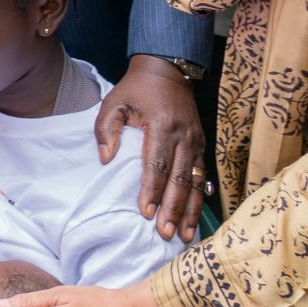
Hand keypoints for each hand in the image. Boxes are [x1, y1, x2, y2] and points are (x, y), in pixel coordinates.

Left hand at [96, 56, 205, 240]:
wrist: (168, 71)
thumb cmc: (136, 89)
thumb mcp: (114, 101)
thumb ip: (106, 128)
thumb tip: (105, 158)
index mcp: (162, 126)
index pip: (157, 164)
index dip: (151, 190)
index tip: (145, 213)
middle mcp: (183, 137)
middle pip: (179, 179)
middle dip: (172, 209)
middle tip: (165, 233)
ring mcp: (196, 142)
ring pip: (195, 183)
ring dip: (189, 210)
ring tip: (184, 235)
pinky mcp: (202, 145)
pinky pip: (202, 176)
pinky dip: (199, 199)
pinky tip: (195, 217)